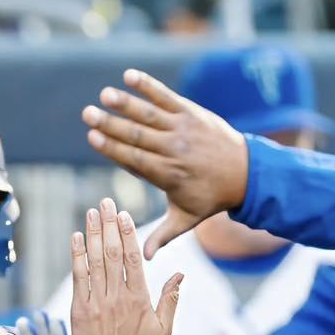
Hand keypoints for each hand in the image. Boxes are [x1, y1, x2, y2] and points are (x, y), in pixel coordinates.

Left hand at [70, 198, 181, 334]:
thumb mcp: (165, 330)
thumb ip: (170, 300)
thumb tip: (180, 274)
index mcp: (139, 299)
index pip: (134, 258)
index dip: (128, 233)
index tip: (124, 214)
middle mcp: (117, 297)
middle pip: (113, 253)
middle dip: (108, 225)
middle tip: (105, 203)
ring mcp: (97, 303)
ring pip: (95, 262)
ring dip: (92, 234)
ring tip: (91, 213)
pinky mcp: (79, 311)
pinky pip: (78, 279)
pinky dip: (76, 257)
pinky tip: (76, 238)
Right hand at [83, 69, 248, 258]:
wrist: (246, 173)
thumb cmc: (211, 198)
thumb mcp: (188, 219)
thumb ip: (163, 235)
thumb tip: (143, 258)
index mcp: (168, 174)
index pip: (134, 159)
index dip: (112, 148)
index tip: (92, 137)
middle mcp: (174, 149)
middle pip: (137, 135)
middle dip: (111, 123)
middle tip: (87, 114)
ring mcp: (183, 129)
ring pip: (150, 114)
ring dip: (126, 102)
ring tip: (105, 94)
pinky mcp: (191, 112)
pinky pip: (167, 97)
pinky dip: (149, 86)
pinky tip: (128, 75)